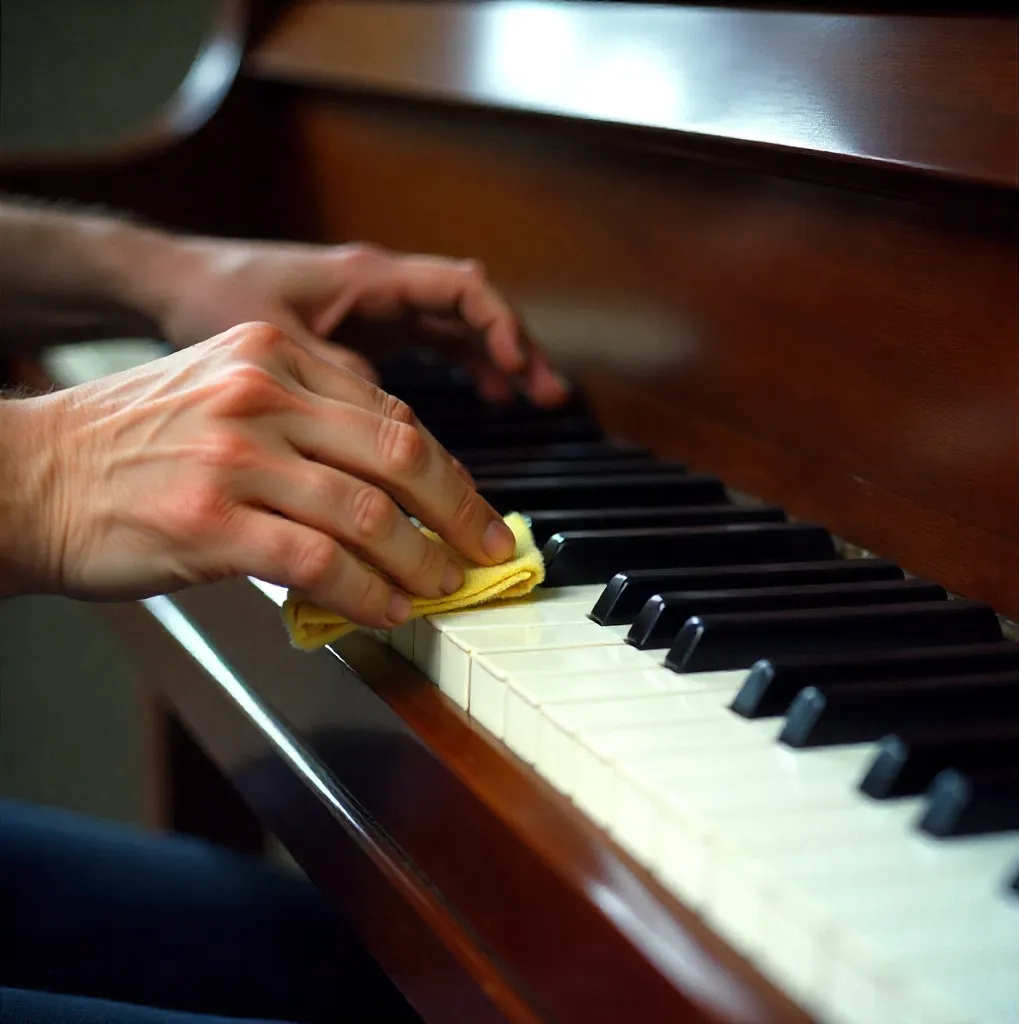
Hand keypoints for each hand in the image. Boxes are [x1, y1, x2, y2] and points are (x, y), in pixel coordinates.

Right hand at [4, 322, 516, 624]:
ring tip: (441, 586)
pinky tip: (386, 609)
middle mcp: (261, 394)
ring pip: (369, 512)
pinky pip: (320, 562)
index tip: (474, 506)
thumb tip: (389, 482)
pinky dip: (367, 592)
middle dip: (460, 511)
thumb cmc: (128, 445)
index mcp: (273, 355)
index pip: (392, 412)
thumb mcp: (222, 394)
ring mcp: (236, 456)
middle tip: (488, 550)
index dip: (448, 469)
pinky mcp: (211, 522)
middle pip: (400, 452)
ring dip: (420, 560)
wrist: (28, 477)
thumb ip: (305, 421)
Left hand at [153, 237, 568, 405]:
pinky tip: (480, 400)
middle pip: (472, 311)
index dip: (499, 326)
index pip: (461, 289)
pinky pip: (431, 347)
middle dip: (515, 349)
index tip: (519, 367)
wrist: (173, 283)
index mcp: (370, 278)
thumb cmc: (214, 297)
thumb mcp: (275, 345)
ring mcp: (376, 310)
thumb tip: (394, 429)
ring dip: (496, 361)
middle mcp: (382, 289)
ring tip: (529, 401)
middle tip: (549, 395)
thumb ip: (338, 379)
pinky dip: (463, 370)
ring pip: (458, 330)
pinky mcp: (366, 332)